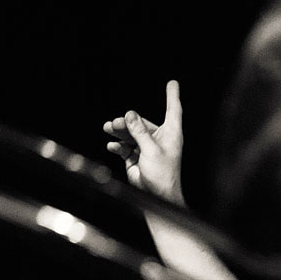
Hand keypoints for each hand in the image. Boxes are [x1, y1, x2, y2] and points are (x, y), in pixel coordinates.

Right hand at [103, 79, 183, 200]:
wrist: (156, 196)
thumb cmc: (162, 174)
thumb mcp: (151, 148)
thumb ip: (139, 131)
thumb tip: (130, 115)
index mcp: (170, 134)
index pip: (173, 110)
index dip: (172, 96)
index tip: (172, 83)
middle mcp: (159, 139)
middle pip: (141, 123)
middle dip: (127, 121)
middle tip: (115, 122)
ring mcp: (146, 149)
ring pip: (130, 135)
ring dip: (119, 132)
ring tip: (108, 128)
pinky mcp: (135, 159)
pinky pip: (124, 148)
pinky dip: (118, 146)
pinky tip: (112, 146)